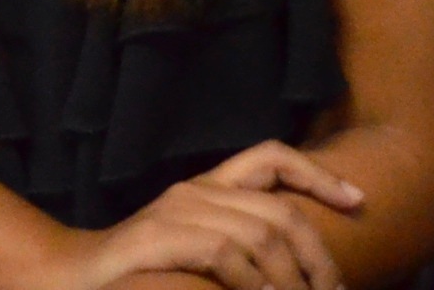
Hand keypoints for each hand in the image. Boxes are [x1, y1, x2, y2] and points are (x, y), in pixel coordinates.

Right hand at [66, 142, 361, 289]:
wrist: (75, 278)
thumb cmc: (147, 274)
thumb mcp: (201, 252)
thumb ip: (241, 248)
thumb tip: (300, 271)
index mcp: (208, 186)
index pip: (271, 157)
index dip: (319, 175)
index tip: (358, 201)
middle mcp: (196, 190)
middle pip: (280, 210)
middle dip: (318, 256)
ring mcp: (177, 211)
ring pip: (260, 235)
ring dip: (291, 280)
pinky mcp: (160, 238)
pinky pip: (226, 254)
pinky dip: (254, 284)